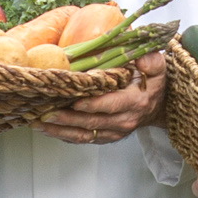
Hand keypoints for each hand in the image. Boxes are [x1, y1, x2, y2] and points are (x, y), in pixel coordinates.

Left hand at [35, 47, 167, 145]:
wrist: (156, 107)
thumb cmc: (152, 83)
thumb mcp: (158, 68)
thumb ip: (152, 61)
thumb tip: (140, 58)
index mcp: (135, 102)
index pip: (111, 105)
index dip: (93, 104)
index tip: (74, 101)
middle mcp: (123, 121)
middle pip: (91, 122)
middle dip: (67, 118)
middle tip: (45, 111)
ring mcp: (113, 132)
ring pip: (83, 134)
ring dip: (59, 130)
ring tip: (38, 122)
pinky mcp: (104, 137)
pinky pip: (81, 139)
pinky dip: (62, 135)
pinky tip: (46, 128)